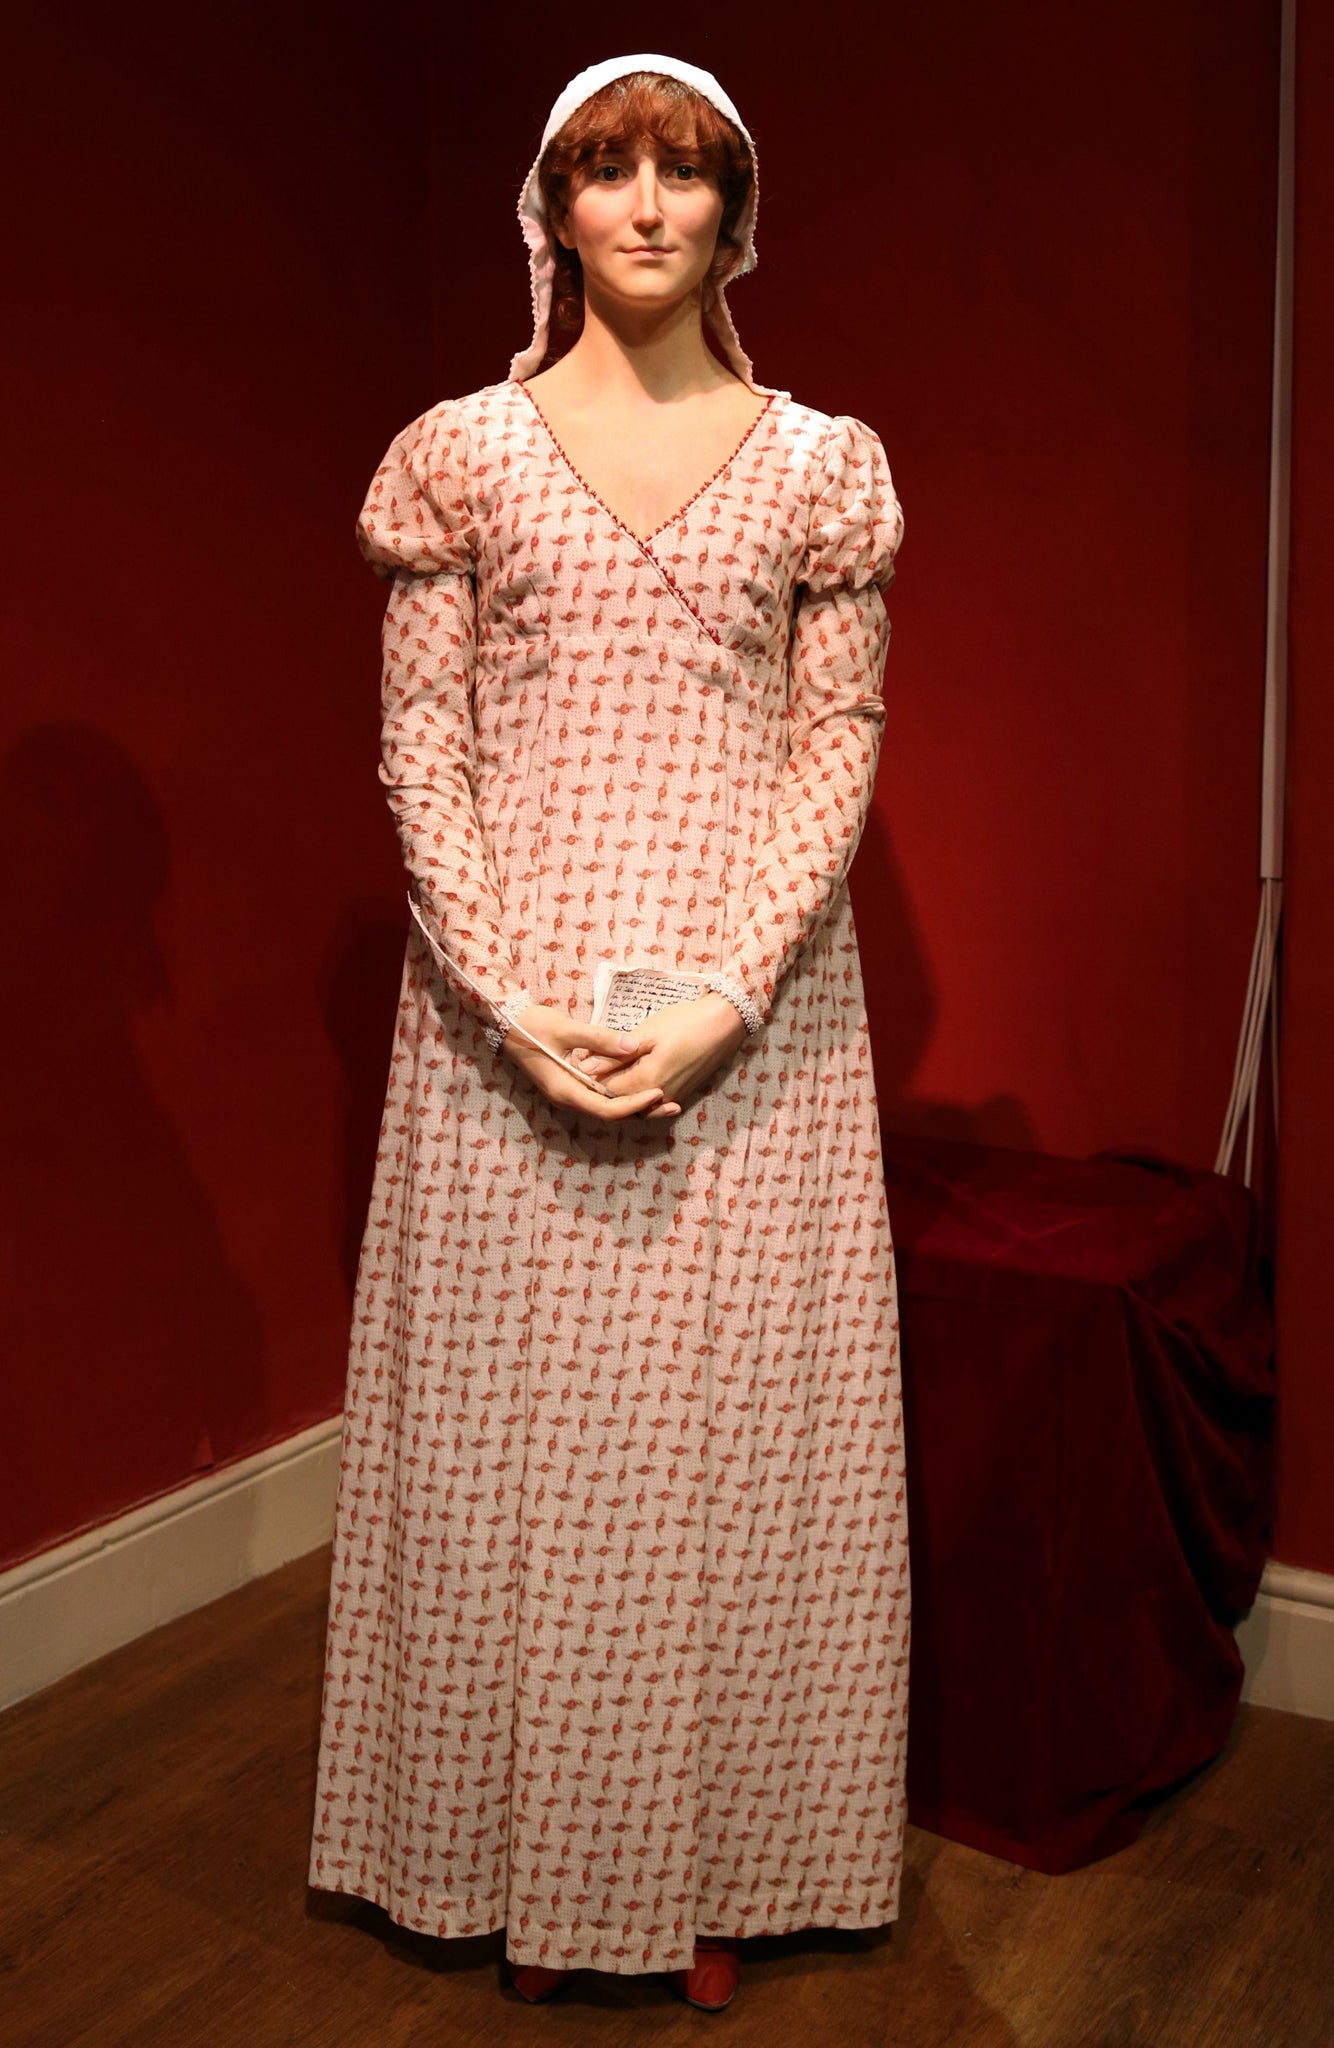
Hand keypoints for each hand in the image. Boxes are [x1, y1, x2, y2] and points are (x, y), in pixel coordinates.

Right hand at [500, 1004, 677, 1120]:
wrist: (504, 1024)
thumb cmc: (531, 1025)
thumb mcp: (565, 1029)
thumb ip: (599, 1038)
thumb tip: (634, 1047)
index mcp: (566, 1091)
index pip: (607, 1109)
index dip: (635, 1104)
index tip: (659, 1092)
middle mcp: (569, 1099)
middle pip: (611, 1114)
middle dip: (642, 1110)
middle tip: (675, 1103)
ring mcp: (569, 1093)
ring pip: (607, 1106)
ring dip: (635, 1104)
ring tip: (666, 1098)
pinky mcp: (571, 1084)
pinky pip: (601, 1096)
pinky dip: (623, 1094)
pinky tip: (642, 1085)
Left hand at [575, 993, 748, 1117]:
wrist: (725, 1024)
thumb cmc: (685, 1022)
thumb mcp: (646, 1033)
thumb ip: (613, 1054)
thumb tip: (582, 1067)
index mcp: (644, 1082)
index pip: (603, 1090)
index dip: (586, 1076)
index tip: (576, 1057)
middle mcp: (656, 1097)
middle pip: (617, 1100)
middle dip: (599, 1083)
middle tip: (587, 1058)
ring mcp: (670, 1098)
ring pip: (633, 1103)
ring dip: (618, 1088)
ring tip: (607, 1065)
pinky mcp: (679, 1094)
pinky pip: (649, 1102)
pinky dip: (635, 1092)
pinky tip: (629, 1074)